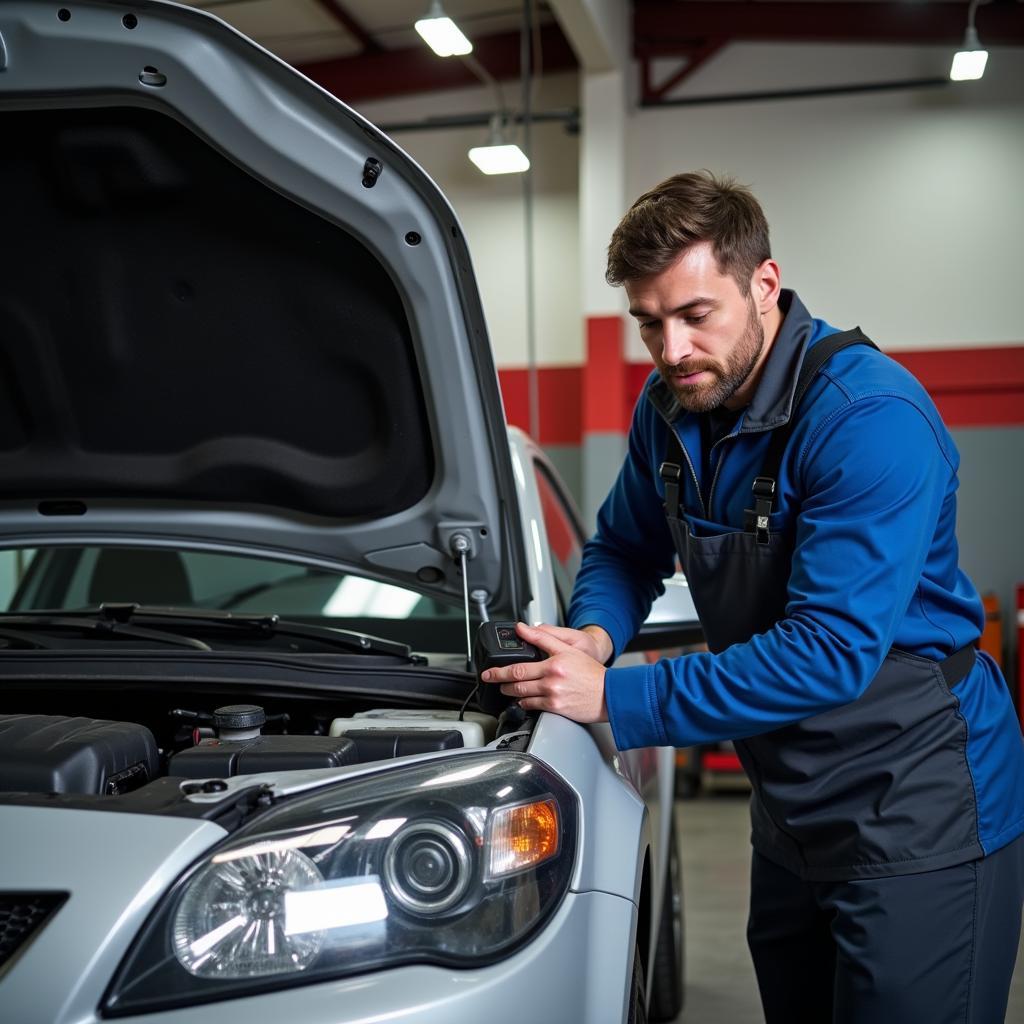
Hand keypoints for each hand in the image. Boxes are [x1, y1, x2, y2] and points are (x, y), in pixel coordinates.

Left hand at [480, 622, 607, 723]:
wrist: (609, 693)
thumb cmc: (591, 673)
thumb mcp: (568, 648)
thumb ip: (544, 637)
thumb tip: (523, 629)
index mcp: (553, 664)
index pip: (519, 665)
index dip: (500, 669)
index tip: (489, 670)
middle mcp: (551, 680)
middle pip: (517, 681)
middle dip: (500, 681)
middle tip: (490, 679)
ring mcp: (553, 696)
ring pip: (522, 695)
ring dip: (510, 692)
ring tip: (505, 688)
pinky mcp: (555, 709)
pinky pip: (533, 707)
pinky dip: (523, 703)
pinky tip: (521, 700)